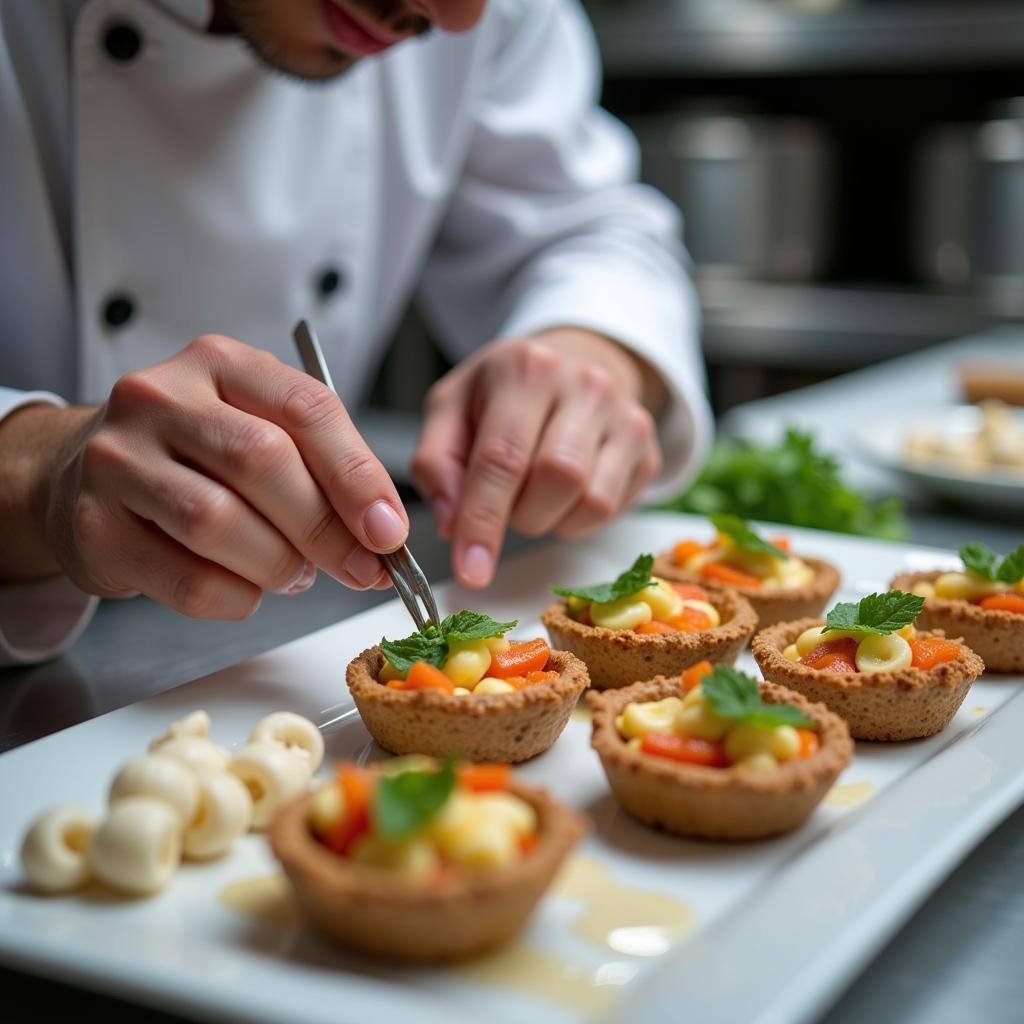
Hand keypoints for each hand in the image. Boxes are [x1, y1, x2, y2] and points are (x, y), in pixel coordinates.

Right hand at [2, 335, 407, 617]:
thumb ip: (319, 468)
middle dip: (326, 528)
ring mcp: (118, 460)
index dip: (357, 475)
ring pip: (218, 522)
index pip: (306, 409)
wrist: (80, 474)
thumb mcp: (257, 430)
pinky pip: (186, 580)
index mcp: (218, 363)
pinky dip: (236, 598)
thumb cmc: (193, 456)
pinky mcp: (95, 527)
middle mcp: (160, 398)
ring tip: (293, 574)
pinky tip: (245, 589)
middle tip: (359, 568)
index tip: (389, 530)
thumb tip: (381, 530)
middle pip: (264, 461)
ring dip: (278, 564)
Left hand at [412, 328, 662, 587]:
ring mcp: (626, 418)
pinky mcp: (648, 450)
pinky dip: (577, 521)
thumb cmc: (503, 393)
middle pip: (556, 479)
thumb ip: (436, 464)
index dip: (483, 521)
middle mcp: (585, 385)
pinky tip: (563, 495)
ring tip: (533, 494)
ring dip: (550, 520)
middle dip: (521, 514)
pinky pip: (612, 511)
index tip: (470, 572)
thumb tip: (452, 524)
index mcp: (526, 368)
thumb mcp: (450, 408)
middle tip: (504, 502)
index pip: (503, 457)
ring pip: (591, 502)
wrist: (572, 363)